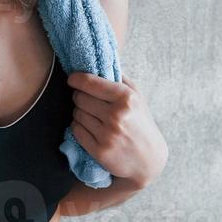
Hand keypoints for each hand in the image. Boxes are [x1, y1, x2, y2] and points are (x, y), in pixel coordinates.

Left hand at [67, 71, 167, 188]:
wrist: (148, 159)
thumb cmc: (141, 123)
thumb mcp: (137, 97)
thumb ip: (120, 78)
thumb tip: (98, 62)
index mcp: (126, 98)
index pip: (90, 82)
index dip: (76, 79)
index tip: (72, 79)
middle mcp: (117, 115)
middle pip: (79, 98)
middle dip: (79, 97)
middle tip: (86, 100)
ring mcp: (107, 134)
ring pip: (76, 114)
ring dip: (80, 113)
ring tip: (92, 116)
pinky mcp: (99, 150)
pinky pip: (76, 130)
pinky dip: (79, 127)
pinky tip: (90, 128)